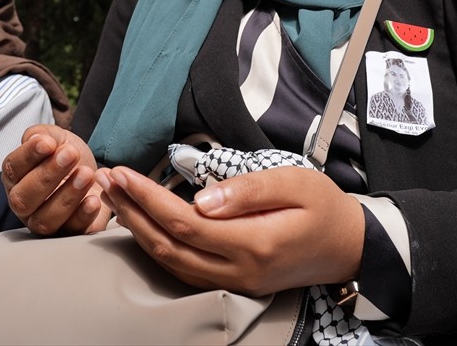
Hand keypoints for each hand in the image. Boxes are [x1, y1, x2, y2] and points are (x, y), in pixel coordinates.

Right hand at [1, 124, 111, 235]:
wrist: (94, 174)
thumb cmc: (68, 156)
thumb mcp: (56, 138)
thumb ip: (42, 135)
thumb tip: (36, 138)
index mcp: (16, 179)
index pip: (12, 169)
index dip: (28, 156)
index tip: (48, 142)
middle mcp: (24, 205)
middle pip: (23, 199)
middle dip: (47, 176)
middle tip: (70, 155)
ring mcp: (43, 223)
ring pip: (44, 220)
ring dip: (67, 196)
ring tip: (87, 174)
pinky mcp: (68, 234)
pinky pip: (71, 233)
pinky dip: (82, 217)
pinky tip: (94, 200)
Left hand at [95, 165, 365, 296]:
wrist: (351, 246)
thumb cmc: (324, 208)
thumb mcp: (295, 183)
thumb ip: (248, 190)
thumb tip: (200, 198)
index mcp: (254, 243)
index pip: (185, 223)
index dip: (148, 199)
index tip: (122, 172)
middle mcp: (239, 271)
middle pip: (169, 246)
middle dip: (131, 212)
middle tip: (105, 179)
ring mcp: (235, 283)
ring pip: (172, 262)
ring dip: (137, 230)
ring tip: (113, 197)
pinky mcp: (233, 283)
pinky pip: (184, 270)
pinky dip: (155, 247)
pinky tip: (140, 224)